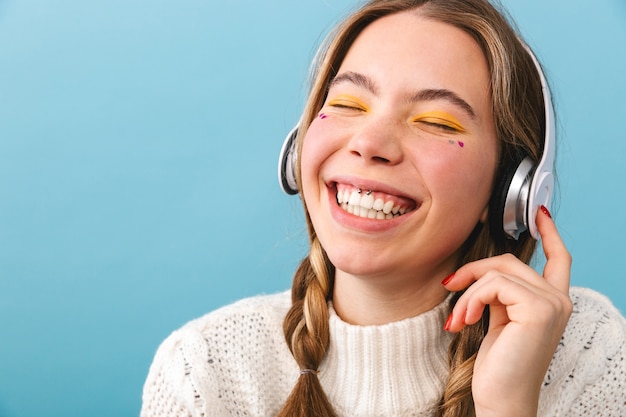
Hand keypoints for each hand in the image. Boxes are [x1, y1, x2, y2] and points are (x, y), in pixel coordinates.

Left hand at [442, 207, 571, 416]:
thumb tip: (477, 274)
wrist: (502, 399)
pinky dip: (470, 300)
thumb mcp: (500, 320)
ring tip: (456, 320)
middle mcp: (559, 300)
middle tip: (449, 286)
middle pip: (509, 262)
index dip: (550, 234)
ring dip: (467, 294)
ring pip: (496, 273)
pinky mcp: (539, 309)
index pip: (559, 259)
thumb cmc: (499, 366)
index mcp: (552, 302)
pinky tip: (462, 323)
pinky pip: (492, 285)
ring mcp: (552, 303)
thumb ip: (500, 294)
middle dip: (473, 272)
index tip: (540, 215)